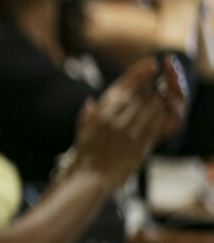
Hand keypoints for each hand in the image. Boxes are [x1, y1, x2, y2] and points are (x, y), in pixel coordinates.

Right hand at [70, 57, 182, 188]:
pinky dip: (160, 117)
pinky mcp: (139, 143)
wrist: (90, 178)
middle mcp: (114, 118)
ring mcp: (127, 130)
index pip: (124, 85)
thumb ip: (87, 116)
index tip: (152, 64)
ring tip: (160, 102)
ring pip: (151, 107)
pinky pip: (155, 124)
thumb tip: (90, 103)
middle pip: (140, 94)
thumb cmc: (85, 157)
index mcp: (100, 113)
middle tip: (158, 89)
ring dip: (158, 103)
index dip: (140, 72)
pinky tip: (160, 116)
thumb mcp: (82, 133)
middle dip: (151, 90)